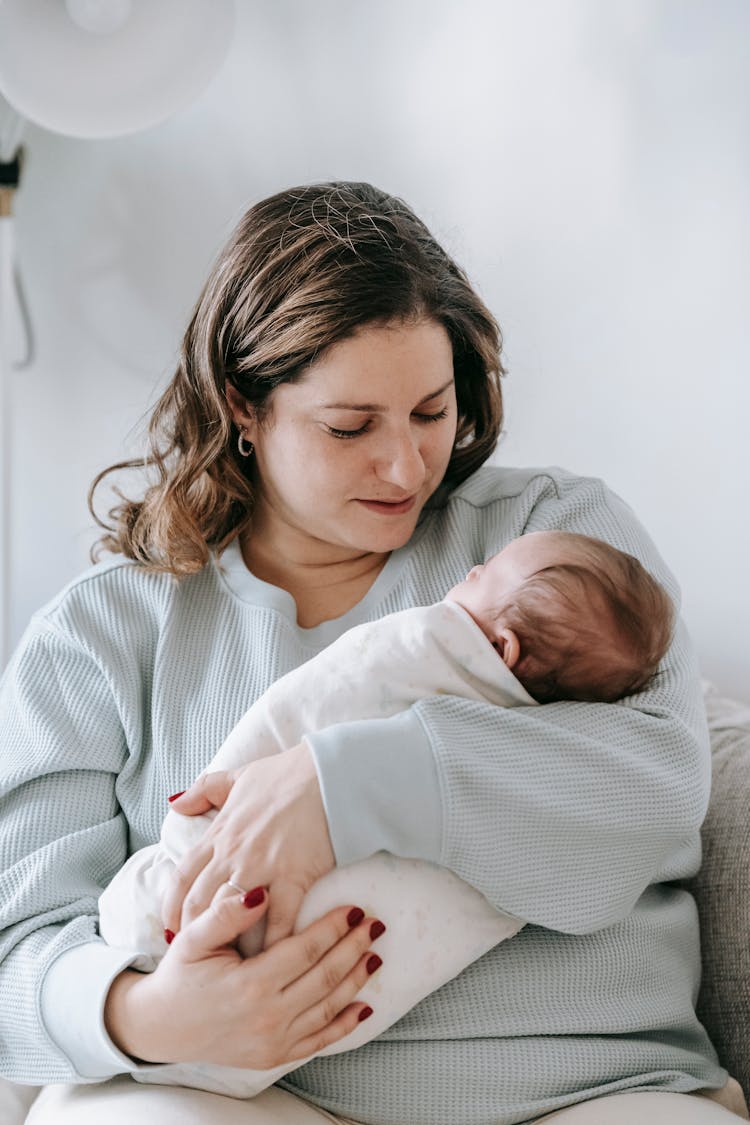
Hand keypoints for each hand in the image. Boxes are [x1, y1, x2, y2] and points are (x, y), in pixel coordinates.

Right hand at [105, 883, 382, 1068]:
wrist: (162, 1026)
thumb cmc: (181, 975)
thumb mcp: (193, 938)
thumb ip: (225, 914)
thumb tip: (259, 892)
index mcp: (249, 984)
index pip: (305, 950)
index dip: (333, 928)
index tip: (354, 907)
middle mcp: (266, 1016)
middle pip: (324, 978)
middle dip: (354, 948)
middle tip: (376, 924)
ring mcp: (273, 1041)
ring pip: (328, 1008)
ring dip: (356, 981)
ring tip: (376, 954)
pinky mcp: (274, 1056)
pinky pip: (319, 1041)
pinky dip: (345, 1024)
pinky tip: (365, 1006)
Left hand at [163, 743, 334, 947]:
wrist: (330, 776)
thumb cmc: (287, 775)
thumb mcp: (239, 776)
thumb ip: (205, 790)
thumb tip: (176, 801)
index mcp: (220, 833)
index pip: (182, 876)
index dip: (171, 906)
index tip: (171, 926)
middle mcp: (233, 854)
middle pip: (199, 902)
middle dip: (190, 930)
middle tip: (194, 951)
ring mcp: (262, 868)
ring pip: (230, 915)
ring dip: (225, 941)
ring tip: (225, 962)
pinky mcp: (294, 877)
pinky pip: (278, 921)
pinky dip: (272, 944)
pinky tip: (269, 960)